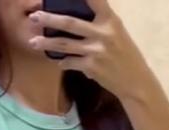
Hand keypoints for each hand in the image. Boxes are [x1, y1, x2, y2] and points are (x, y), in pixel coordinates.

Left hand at [27, 0, 150, 100]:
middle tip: (34, 16)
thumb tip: (78, 14)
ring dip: (47, 43)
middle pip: (70, 23)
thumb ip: (100, 22)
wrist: (135, 81)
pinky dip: (63, 62)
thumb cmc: (125, 54)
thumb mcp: (117, 32)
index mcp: (110, 20)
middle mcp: (103, 33)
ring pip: (65, 45)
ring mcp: (96, 51)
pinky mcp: (91, 67)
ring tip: (33, 42)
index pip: (94, 0)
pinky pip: (70, 62)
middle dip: (49, 19)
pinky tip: (58, 61)